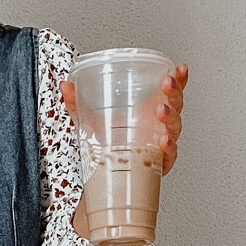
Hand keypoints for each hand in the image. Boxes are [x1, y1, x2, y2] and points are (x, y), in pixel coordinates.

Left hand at [61, 63, 187, 177]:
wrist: (103, 177)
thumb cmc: (107, 145)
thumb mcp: (90, 121)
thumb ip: (77, 104)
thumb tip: (66, 86)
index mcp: (148, 110)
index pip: (168, 91)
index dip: (178, 79)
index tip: (180, 69)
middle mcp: (158, 125)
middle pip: (176, 105)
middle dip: (174, 93)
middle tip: (167, 84)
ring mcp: (160, 144)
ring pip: (175, 128)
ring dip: (171, 117)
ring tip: (161, 110)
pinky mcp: (159, 163)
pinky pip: (168, 155)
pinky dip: (167, 147)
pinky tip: (162, 140)